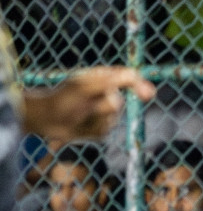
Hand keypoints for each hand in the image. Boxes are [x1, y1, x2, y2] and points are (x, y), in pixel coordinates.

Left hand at [23, 68, 155, 139]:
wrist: (46, 119)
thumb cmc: (62, 98)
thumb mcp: (86, 86)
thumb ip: (109, 82)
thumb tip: (131, 80)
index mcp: (103, 80)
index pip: (128, 80)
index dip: (139, 86)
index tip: (148, 93)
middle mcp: (106, 95)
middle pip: (120, 102)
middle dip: (104, 106)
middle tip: (89, 104)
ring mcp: (104, 113)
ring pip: (113, 119)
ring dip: (95, 118)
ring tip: (79, 114)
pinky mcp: (100, 129)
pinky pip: (104, 131)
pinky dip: (91, 128)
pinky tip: (79, 125)